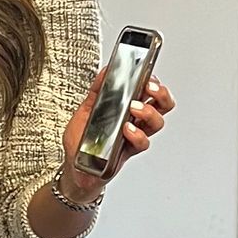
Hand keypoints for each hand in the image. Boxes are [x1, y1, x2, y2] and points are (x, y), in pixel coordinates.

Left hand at [61, 71, 176, 194]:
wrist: (75, 165)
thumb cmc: (81, 139)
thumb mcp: (86, 108)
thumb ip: (97, 90)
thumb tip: (106, 71)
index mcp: (128, 107)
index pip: (151, 92)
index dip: (155, 83)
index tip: (148, 76)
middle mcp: (135, 120)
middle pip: (162, 105)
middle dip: (161, 94)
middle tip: (149, 88)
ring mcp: (133, 135)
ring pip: (156, 123)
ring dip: (149, 112)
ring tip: (134, 107)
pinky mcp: (129, 151)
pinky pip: (142, 143)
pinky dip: (137, 134)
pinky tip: (127, 129)